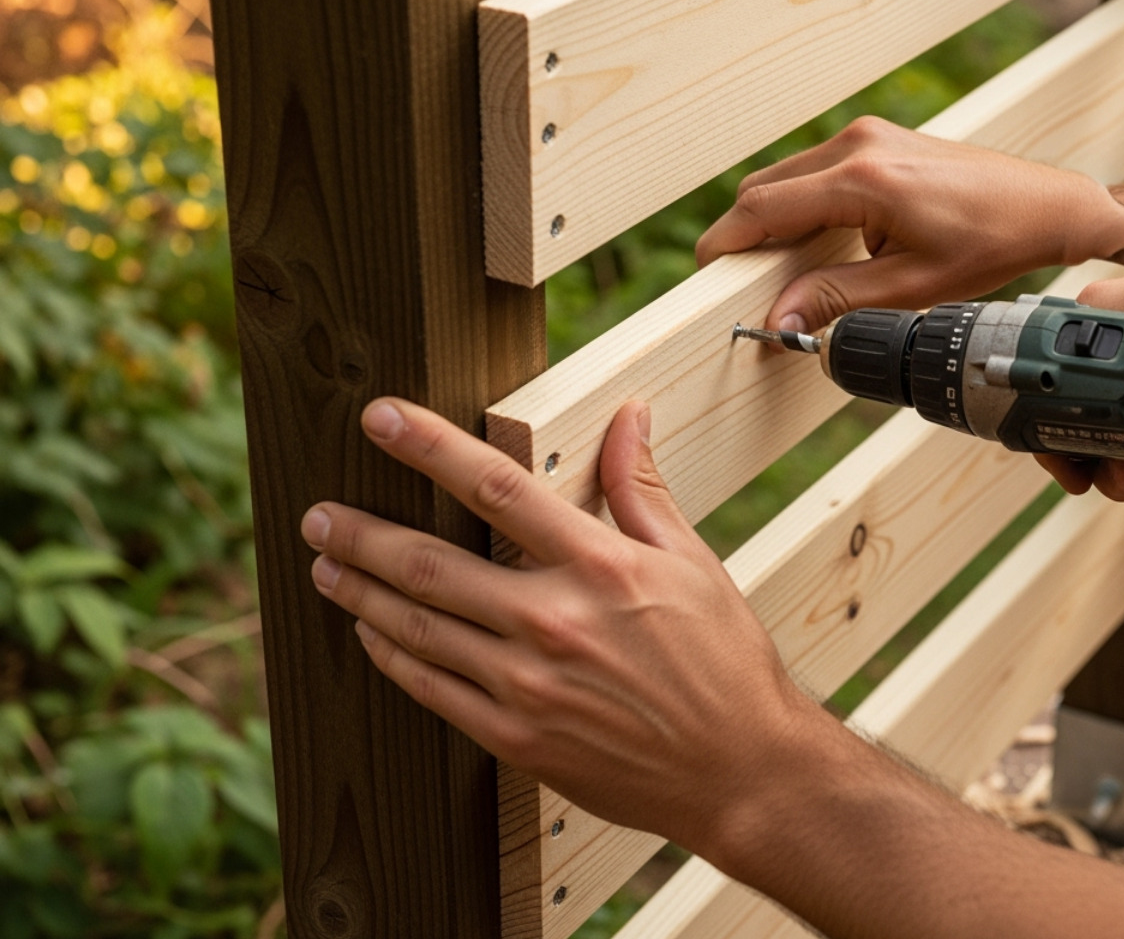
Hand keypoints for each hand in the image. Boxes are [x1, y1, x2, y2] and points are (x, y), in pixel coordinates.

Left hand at [300, 398, 824, 855]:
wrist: (740, 771)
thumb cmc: (723, 662)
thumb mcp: (693, 563)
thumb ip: (642, 488)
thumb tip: (629, 416)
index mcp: (600, 567)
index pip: (497, 488)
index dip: (430, 447)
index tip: (380, 418)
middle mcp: (554, 622)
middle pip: (431, 564)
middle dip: (362, 533)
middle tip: (318, 513)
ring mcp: (527, 686)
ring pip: (418, 628)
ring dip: (360, 593)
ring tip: (325, 566)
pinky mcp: (515, 738)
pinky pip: (432, 690)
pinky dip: (392, 657)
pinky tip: (370, 635)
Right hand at [696, 116, 1123, 333]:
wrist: (1045, 206)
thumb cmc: (990, 244)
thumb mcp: (912, 287)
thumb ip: (837, 300)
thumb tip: (778, 321)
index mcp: (862, 179)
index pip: (762, 208)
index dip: (725, 246)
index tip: (707, 280)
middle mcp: (858, 144)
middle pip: (765, 190)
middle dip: (748, 239)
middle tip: (745, 288)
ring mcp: (868, 135)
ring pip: (787, 178)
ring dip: (776, 222)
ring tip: (787, 273)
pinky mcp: (878, 139)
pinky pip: (815, 171)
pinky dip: (803, 207)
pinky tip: (821, 245)